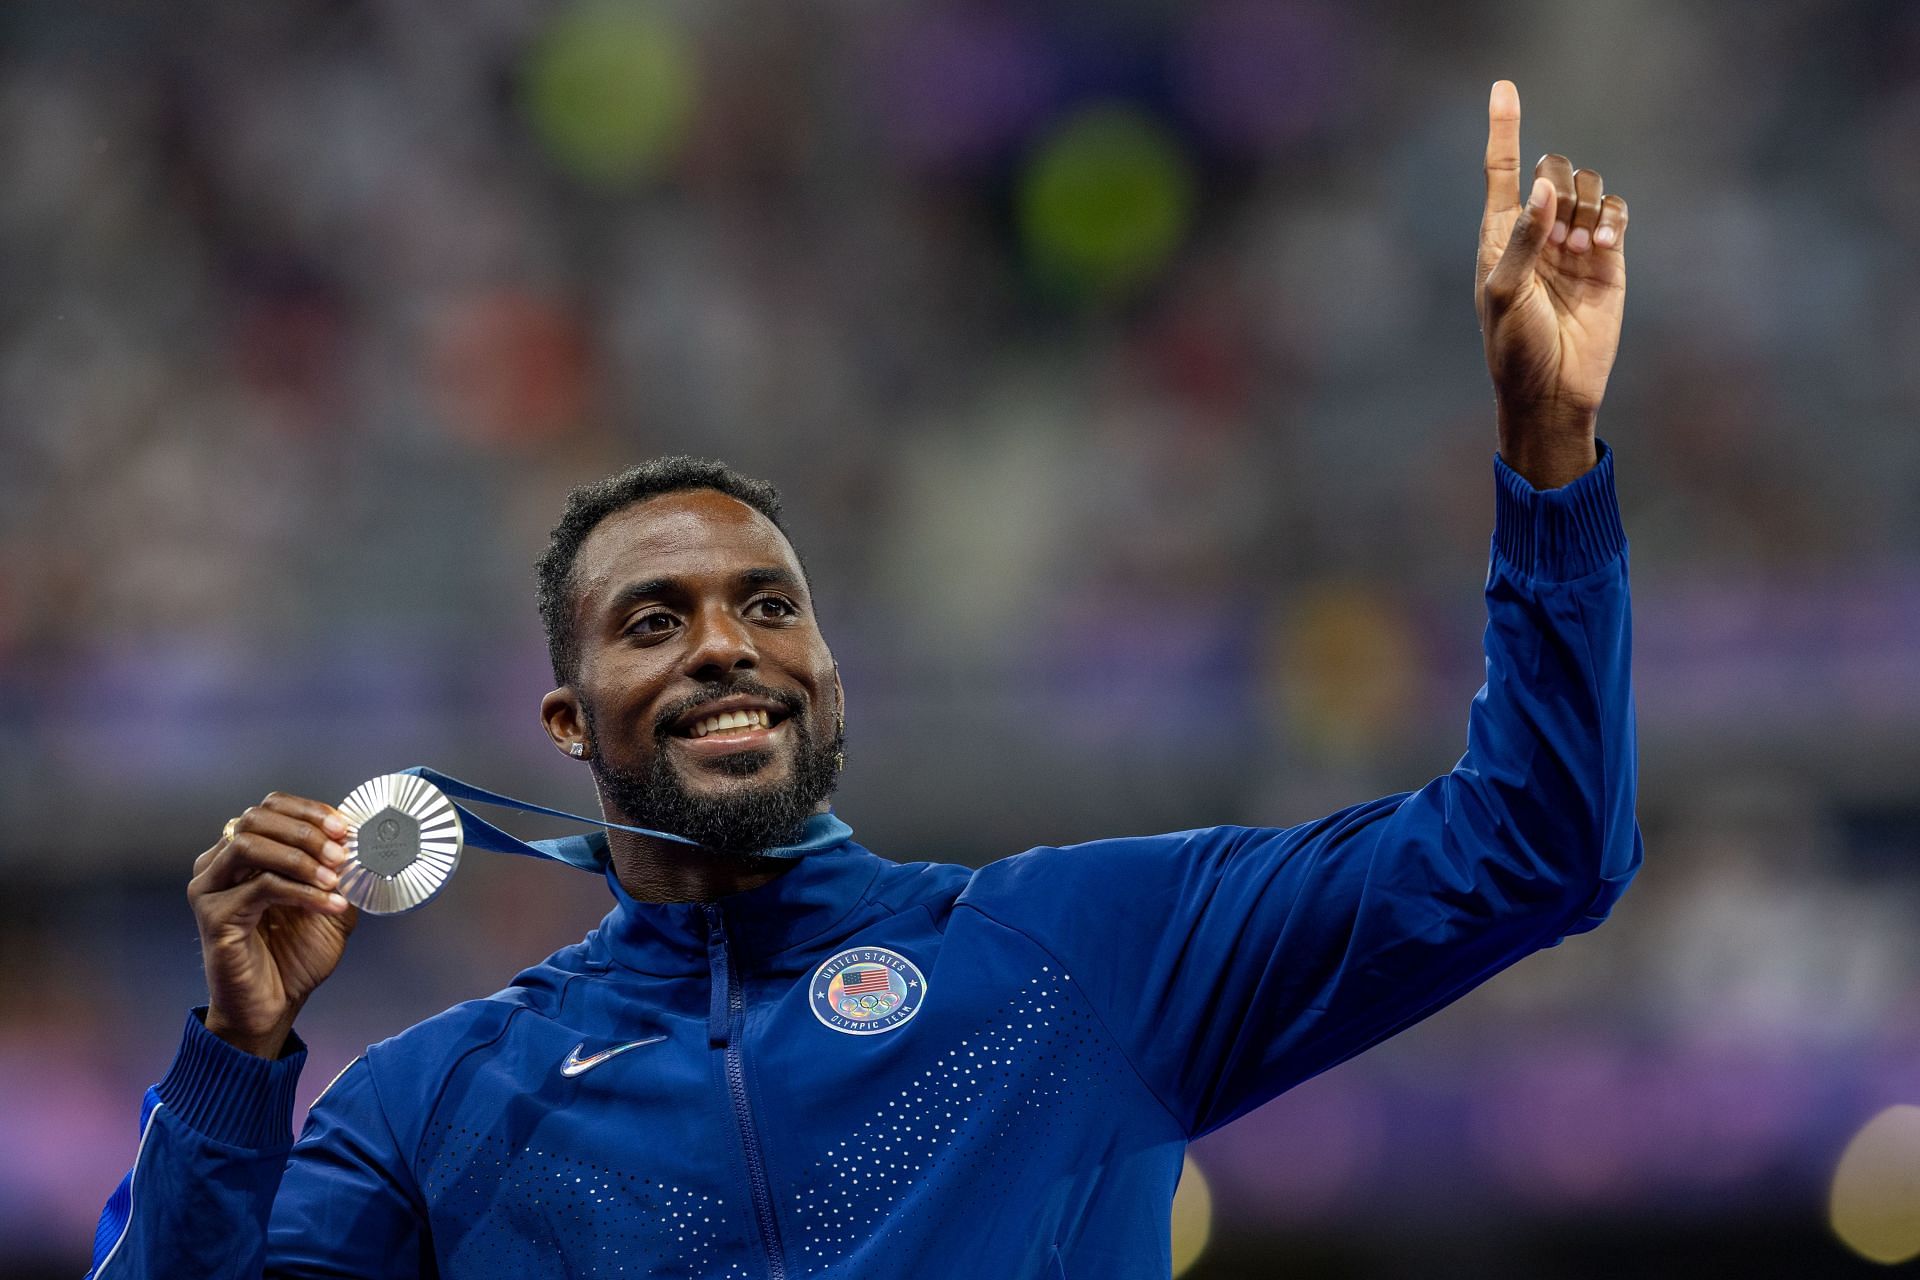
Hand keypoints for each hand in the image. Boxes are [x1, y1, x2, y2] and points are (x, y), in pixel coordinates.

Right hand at [189, 793, 358, 1058]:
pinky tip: (331, 904)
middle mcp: (217, 864)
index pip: (269, 807)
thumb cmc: (295, 955)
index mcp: (241, 854)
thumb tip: (363, 840)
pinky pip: (259, 887)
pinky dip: (302, 890)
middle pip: (255, 818)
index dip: (309, 810)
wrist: (274, 1006)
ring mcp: (209, 888)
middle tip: (343, 851)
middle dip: (306, 830)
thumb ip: (339, 870)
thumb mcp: (329, 902)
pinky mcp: (213, 916)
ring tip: (335, 877)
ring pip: (249, 845)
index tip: (346, 827)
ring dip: (300, 856)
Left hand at [1476, 80, 1628, 488]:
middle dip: (1557, 185)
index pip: (1502, 173)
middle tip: (1556, 233)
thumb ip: (1523, 239)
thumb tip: (1542, 189)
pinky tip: (1602, 244)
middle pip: (1553, 172)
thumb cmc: (1515, 348)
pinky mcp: (1608, 260)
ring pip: (1588, 189)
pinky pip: (1616, 215)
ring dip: (1585, 207)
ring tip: (1581, 248)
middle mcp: (1537, 234)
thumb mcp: (1507, 295)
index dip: (1503, 130)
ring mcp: (1574, 245)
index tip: (1503, 87)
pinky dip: (1612, 218)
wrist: (1555, 391)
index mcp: (1500, 238)